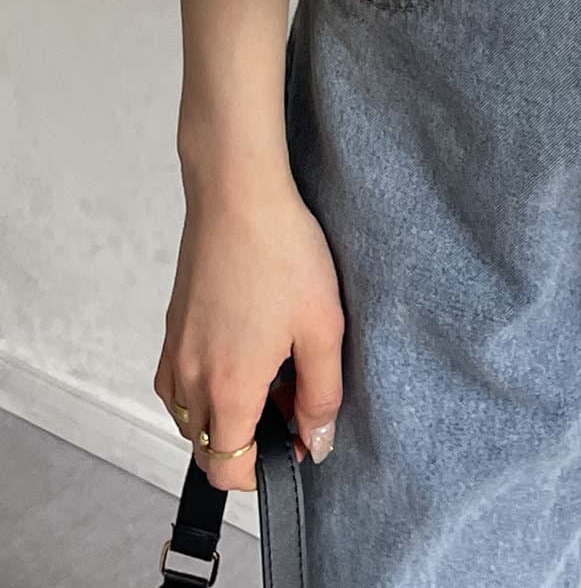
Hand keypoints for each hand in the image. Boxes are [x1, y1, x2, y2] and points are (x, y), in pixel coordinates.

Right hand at [154, 173, 344, 490]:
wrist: (237, 195)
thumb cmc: (282, 253)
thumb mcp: (323, 327)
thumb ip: (321, 394)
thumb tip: (316, 443)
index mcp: (228, 388)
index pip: (228, 469)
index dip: (264, 471)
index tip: (297, 442)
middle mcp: (189, 380)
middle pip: (208, 447)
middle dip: (250, 442)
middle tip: (293, 397)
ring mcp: (174, 353)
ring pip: (192, 416)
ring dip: (228, 413)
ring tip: (274, 369)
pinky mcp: (171, 329)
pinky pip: (179, 383)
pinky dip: (208, 386)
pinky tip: (245, 348)